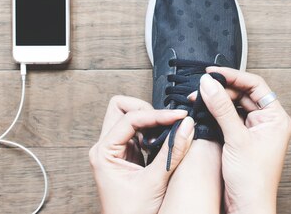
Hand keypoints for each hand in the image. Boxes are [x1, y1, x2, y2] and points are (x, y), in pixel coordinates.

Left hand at [89, 96, 194, 213]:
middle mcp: (105, 148)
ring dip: (151, 121)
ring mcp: (115, 151)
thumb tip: (188, 126)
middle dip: (147, 110)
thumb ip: (172, 152)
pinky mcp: (128, 155)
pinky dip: (154, 132)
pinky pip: (139, 132)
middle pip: (122, 109)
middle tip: (169, 120)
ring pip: (130, 118)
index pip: (129, 118)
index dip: (156, 115)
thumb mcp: (155, 182)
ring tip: (170, 131)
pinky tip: (166, 141)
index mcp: (103, 153)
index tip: (179, 116)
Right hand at [200, 67, 290, 213]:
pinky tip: (204, 112)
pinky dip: (216, 114)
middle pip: (243, 94)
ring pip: (235, 106)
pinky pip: (230, 119)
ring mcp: (255, 131)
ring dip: (217, 102)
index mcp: (276, 118)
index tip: (213, 73)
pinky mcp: (243, 140)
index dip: (233, 76)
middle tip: (200, 88)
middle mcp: (268, 122)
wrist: (247, 207)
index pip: (255, 85)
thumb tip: (209, 84)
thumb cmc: (253, 181)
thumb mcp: (236, 138)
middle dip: (221, 90)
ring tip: (198, 99)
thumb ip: (221, 108)